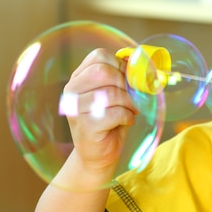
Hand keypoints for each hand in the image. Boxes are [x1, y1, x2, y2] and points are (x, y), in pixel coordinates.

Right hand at [62, 48, 137, 173]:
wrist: (97, 154)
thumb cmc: (109, 121)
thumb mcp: (114, 95)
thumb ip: (122, 78)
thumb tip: (140, 62)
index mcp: (78, 78)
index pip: (99, 56)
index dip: (121, 65)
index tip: (130, 79)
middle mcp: (72, 91)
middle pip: (103, 71)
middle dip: (126, 84)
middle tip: (133, 97)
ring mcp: (76, 109)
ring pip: (111, 93)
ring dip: (130, 102)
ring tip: (131, 110)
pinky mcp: (85, 126)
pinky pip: (114, 113)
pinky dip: (127, 116)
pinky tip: (126, 121)